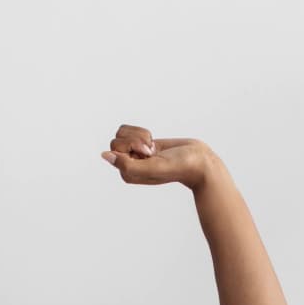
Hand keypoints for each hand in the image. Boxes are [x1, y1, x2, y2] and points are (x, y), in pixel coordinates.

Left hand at [100, 125, 219, 189]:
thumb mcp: (153, 167)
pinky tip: (153, 143)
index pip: (115, 149)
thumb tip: (105, 155)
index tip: (149, 153)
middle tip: (152, 149)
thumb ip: (127, 165)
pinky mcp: (140, 145)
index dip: (132, 145)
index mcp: (127, 174)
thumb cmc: (179, 167)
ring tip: (153, 146)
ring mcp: (134, 155)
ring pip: (122, 133)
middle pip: (116, 139)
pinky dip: (143, 132)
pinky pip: (129, 130)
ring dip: (140, 135)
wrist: (198, 161)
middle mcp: (128, 165)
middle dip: (136, 139)